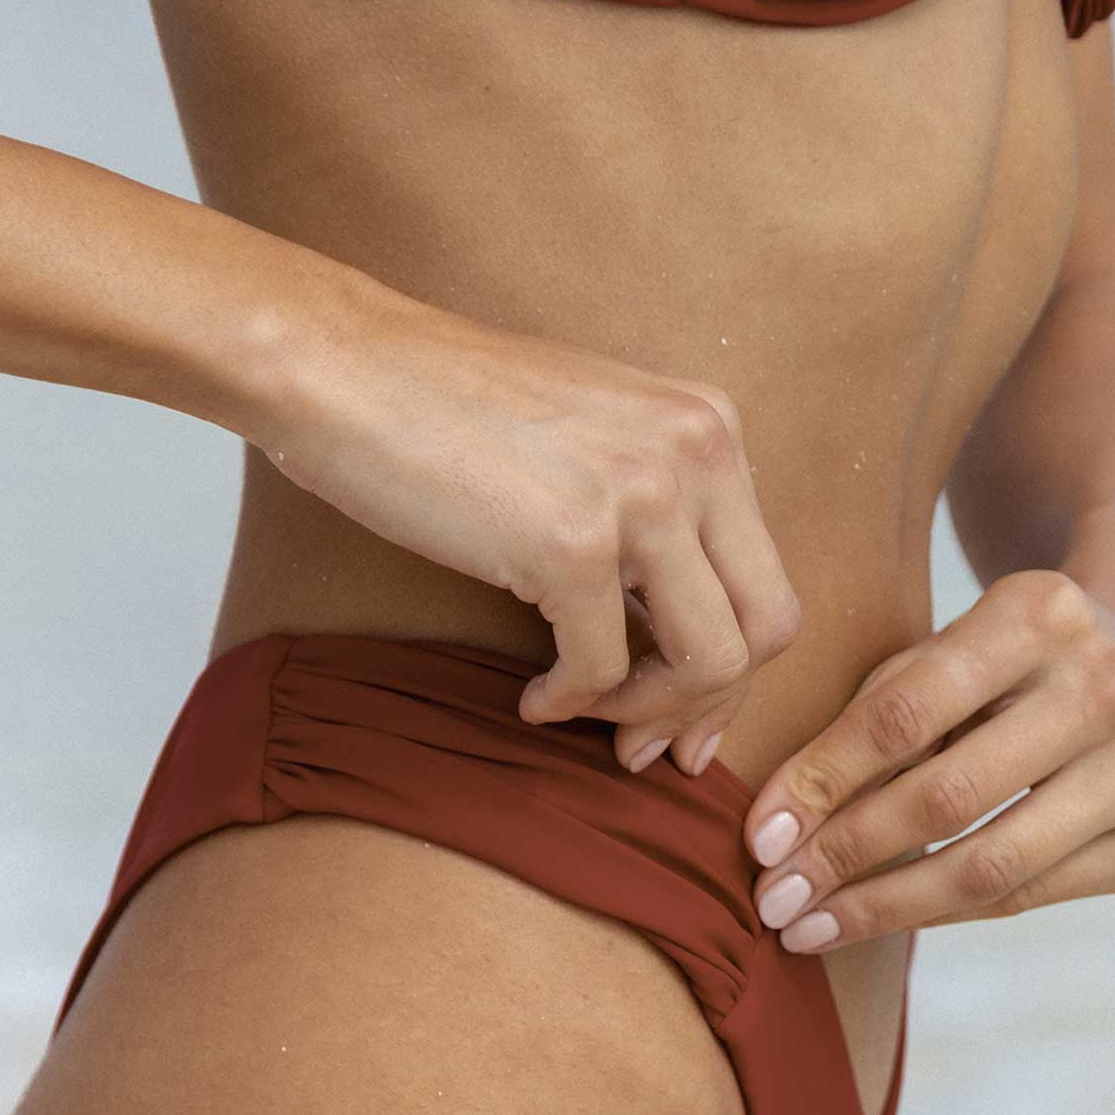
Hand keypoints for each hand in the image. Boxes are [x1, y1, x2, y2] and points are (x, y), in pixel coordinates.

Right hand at [258, 291, 799, 774]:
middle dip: (710, 706)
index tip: (683, 718)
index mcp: (710, 427)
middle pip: (766, 628)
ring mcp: (641, 496)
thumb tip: (680, 636)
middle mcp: (696, 452)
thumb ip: (653, 514)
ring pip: (709, 661)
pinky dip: (569, 702)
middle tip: (646, 746)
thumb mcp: (592, 441)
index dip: (736, 670)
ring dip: (646, 712)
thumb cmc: (447, 413)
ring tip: (583, 710)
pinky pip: (602, 670)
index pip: (769, 580)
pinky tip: (532, 698)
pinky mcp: (572, 543)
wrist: (344, 368)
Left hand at [742, 567, 1114, 951]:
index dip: (823, 781)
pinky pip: (1026, 899)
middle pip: (948, 799)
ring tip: (809, 928)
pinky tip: (883, 918)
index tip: (758, 838)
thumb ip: (868, 720)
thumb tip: (780, 831)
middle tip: (773, 900)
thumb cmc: (1005, 662)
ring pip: (990, 868)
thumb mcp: (940, 652)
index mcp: (1040, 614)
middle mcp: (1107, 689)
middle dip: (844, 857)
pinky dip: (943, 914)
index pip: (906, 714)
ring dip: (884, 907)